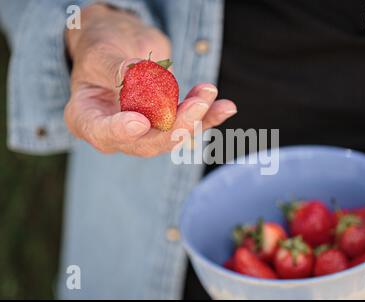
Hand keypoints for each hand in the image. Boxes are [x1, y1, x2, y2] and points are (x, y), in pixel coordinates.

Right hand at [64, 4, 235, 155]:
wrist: (119, 44)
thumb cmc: (101, 46)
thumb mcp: (101, 52)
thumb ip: (116, 68)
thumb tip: (138, 77)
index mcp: (87, 119)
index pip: (102, 132)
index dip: (121, 131)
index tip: (140, 121)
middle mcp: (115, 132)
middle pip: (145, 142)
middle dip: (175, 126)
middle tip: (198, 103)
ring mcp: (143, 131)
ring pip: (172, 135)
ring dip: (196, 117)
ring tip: (210, 93)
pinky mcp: (165, 123)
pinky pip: (188, 123)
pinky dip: (207, 116)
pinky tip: (226, 107)